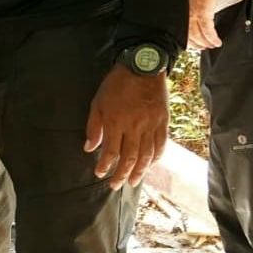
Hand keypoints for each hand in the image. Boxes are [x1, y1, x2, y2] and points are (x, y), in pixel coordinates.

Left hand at [84, 65, 168, 187]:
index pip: (110, 151)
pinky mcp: (163, 122)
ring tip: (133, 181)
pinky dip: (156, 158)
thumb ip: (94, 127)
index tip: (100, 174)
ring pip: (146, 155)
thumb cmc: (116, 85)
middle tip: (116, 185)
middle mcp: (135, 127)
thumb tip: (89, 148)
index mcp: (116, 122)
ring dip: (140, 171)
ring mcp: (151, 125)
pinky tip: (150, 165)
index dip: (105, 165)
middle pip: (130, 158)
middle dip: (122, 174)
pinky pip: (161, 145)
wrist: (143, 67)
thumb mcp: (98, 102)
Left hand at [185, 0, 222, 50]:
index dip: (188, 41)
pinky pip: (208, 30)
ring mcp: (194, 14)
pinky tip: (216, 42)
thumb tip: (194, 24)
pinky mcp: (204, 13)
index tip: (193, 46)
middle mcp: (186, 14)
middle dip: (197, 44)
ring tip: (211, 45)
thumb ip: (190, 13)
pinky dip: (212, 38)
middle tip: (203, 48)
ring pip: (198, 35)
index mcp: (182, 12)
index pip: (182, 31)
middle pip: (190, 35)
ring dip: (206, 42)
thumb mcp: (190, 3)